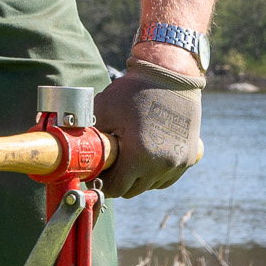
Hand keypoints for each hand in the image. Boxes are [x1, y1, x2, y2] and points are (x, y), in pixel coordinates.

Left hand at [94, 57, 202, 197]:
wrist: (172, 75)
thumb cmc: (135, 90)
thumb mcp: (104, 110)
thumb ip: (90, 136)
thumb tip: (76, 153)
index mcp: (140, 157)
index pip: (115, 188)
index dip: (102, 182)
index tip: (97, 172)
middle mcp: (162, 165)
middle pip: (132, 190)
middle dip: (119, 181)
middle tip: (110, 164)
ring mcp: (179, 162)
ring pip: (150, 185)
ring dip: (138, 178)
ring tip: (128, 157)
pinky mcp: (189, 157)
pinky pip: (167, 177)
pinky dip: (155, 173)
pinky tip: (146, 158)